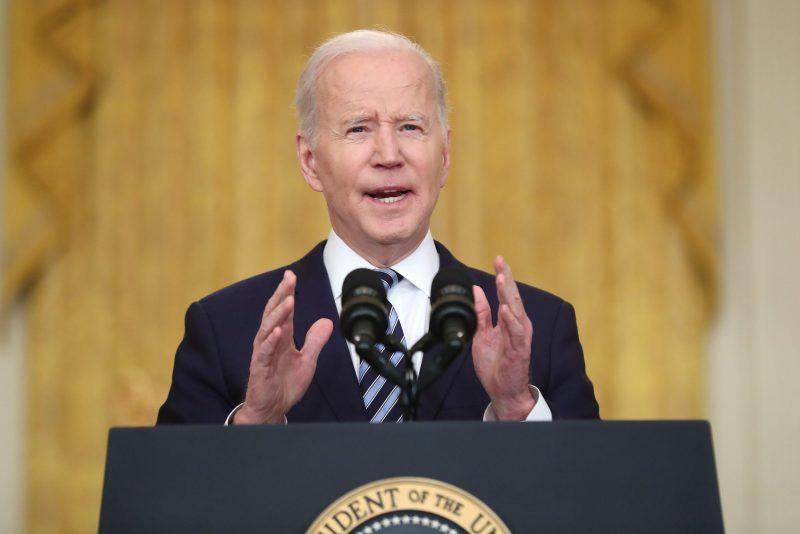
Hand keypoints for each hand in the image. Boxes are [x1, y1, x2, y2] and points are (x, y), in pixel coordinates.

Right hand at [233, 270, 332, 423]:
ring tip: (288, 300)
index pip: (283, 311)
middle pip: (273, 314)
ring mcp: (263, 354)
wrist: (273, 410)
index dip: (286, 293)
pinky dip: (270, 341)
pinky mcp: (259, 369)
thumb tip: (326, 321)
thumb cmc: (285, 384)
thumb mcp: (307, 360)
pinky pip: (263, 353)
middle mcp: (270, 342)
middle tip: (289, 279)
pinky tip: (278, 331)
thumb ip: (315, 341)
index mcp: (281, 338)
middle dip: (281, 295)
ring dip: (278, 314)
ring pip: (267, 329)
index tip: (291, 275)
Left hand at [472, 256, 535, 419]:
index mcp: (510, 320)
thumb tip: (477, 290)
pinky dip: (510, 320)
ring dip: (508, 295)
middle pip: (513, 297)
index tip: (498, 259)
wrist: (503, 391)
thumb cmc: (496, 364)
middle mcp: (518, 325)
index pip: (507, 294)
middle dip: (507, 278)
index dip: (503, 276)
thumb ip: (482, 313)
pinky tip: (505, 309)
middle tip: (501, 262)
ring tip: (502, 279)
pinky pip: (515, 333)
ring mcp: (520, 338)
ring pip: (515, 311)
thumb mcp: (482, 334)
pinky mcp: (519, 351)